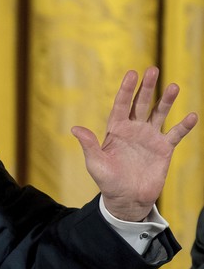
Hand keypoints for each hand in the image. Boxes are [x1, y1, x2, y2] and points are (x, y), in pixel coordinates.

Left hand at [71, 66, 197, 221]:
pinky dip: (184, 126)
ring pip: (159, 114)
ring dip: (166, 101)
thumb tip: (75, 128)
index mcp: (115, 130)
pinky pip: (175, 134)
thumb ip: (89, 145)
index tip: (131, 74)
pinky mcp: (164, 149)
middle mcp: (134, 129)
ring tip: (173, 86)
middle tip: (152, 69)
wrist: (127, 199)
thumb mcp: (96, 164)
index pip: (121, 105)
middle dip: (146, 87)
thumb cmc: (108, 181)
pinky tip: (192, 116)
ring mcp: (150, 137)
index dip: (126, 90)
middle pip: (140, 104)